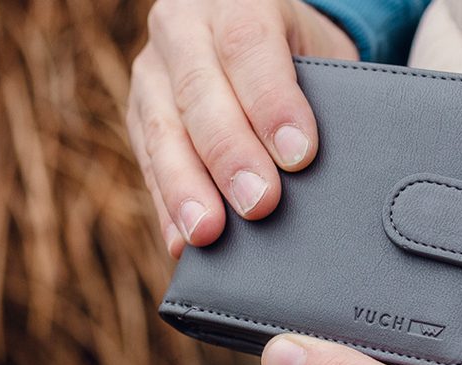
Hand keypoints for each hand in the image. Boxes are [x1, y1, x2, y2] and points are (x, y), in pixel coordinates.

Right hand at [126, 0, 358, 257]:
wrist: (253, 36)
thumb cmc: (298, 50)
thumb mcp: (315, 51)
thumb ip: (318, 94)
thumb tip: (323, 165)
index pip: (248, 46)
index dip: (272, 102)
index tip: (299, 154)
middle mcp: (182, 26)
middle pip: (199, 92)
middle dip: (230, 155)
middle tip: (260, 203)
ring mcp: (152, 70)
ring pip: (162, 130)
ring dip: (185, 188)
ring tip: (207, 232)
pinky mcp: (138, 113)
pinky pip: (147, 162)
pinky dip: (166, 205)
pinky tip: (179, 241)